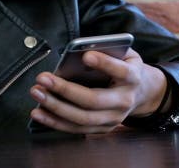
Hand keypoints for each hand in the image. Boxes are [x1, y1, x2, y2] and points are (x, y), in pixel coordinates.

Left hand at [29, 48, 166, 133]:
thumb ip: (108, 50)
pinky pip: (76, 129)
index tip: (86, 55)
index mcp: (133, 78)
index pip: (120, 72)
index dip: (104, 64)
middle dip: (65, 90)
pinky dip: (55, 122)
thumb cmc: (126, 67)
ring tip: (37, 94)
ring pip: (82, 119)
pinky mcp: (103, 129)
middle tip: (42, 78)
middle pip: (93, 100)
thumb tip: (80, 51)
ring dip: (56, 108)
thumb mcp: (125, 54)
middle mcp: (124, 101)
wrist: (142, 92)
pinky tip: (38, 112)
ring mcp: (114, 119)